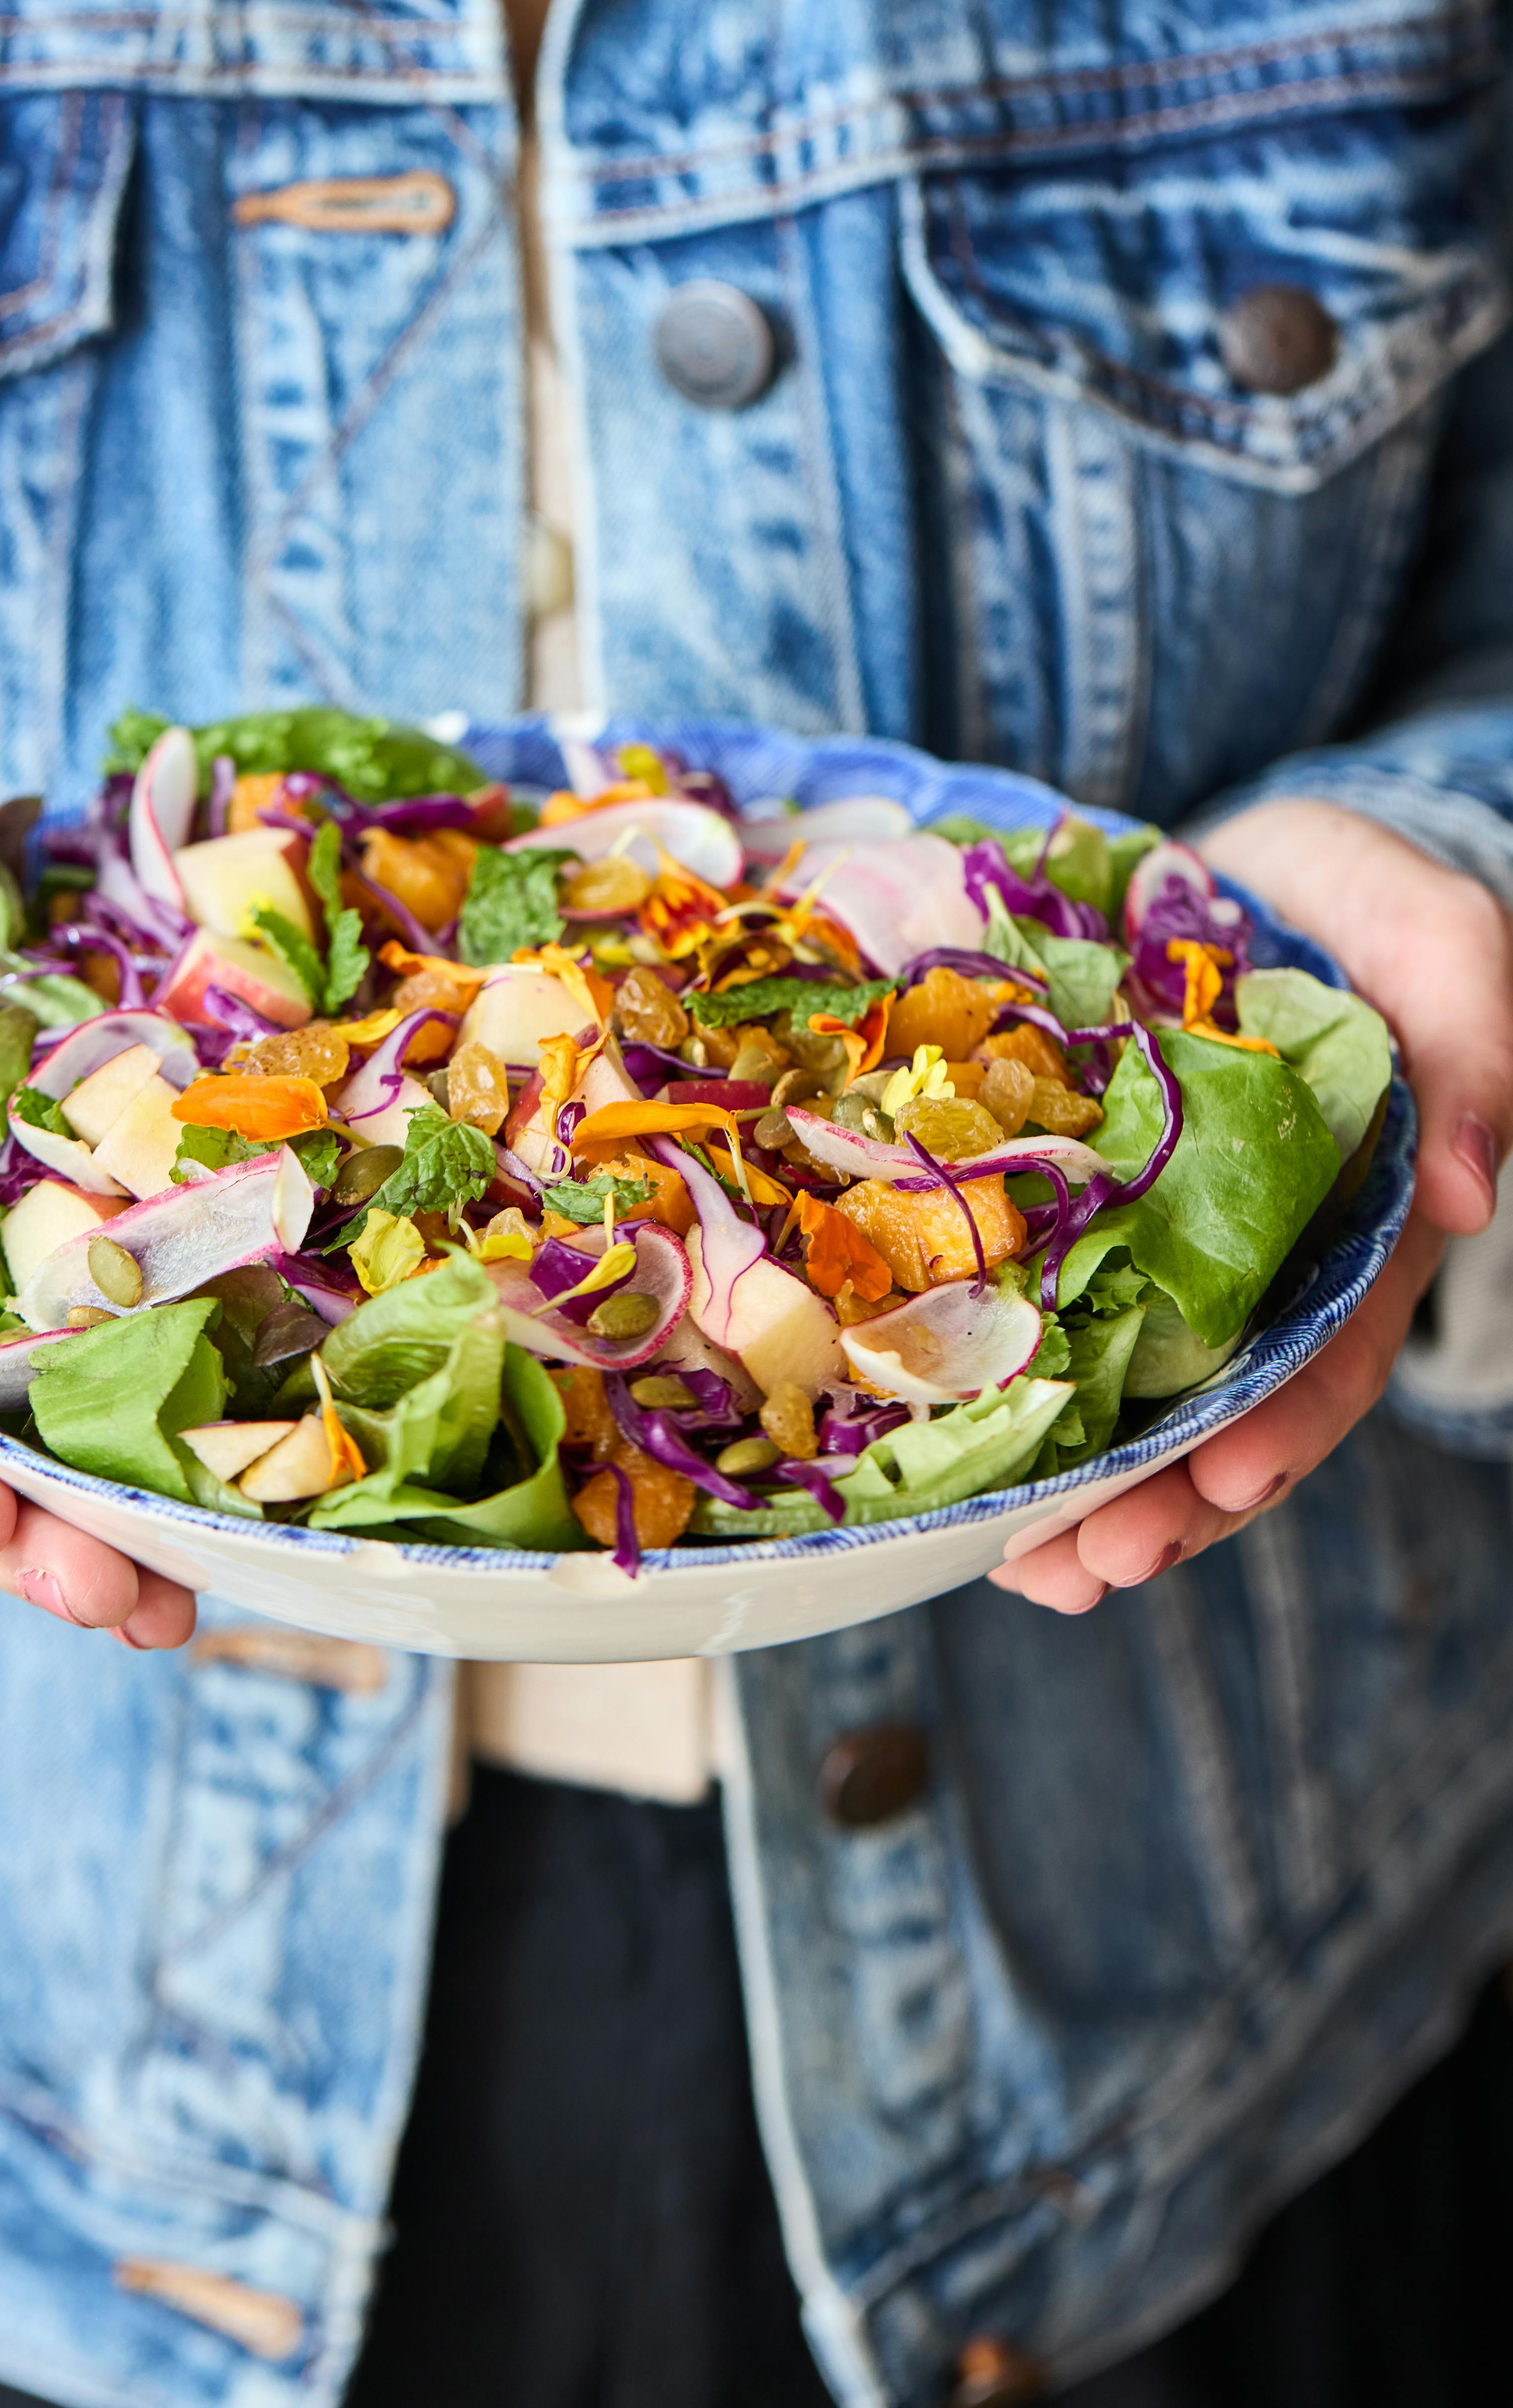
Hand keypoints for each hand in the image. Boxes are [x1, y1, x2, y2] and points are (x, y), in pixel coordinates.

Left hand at [991, 797, 1511, 1614]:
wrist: (1250, 851)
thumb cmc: (1360, 895)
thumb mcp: (1438, 939)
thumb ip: (1476, 1044)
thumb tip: (1471, 1192)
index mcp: (1359, 1216)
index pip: (1334, 1346)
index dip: (1289, 1422)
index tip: (1228, 1479)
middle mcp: (1266, 1254)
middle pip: (1229, 1407)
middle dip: (1166, 1500)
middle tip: (1085, 1568)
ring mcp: (1171, 1241)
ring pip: (1138, 1393)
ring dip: (1084, 1486)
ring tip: (1021, 1565)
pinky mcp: (1082, 1207)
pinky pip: (1052, 1312)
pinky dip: (1017, 1389)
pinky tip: (958, 1467)